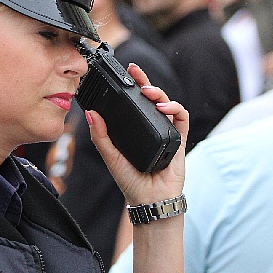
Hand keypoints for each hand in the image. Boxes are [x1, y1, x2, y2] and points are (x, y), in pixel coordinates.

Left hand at [86, 63, 187, 206]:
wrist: (150, 200)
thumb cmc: (130, 182)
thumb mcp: (110, 157)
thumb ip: (100, 136)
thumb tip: (90, 113)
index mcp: (134, 129)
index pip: (132, 103)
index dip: (130, 86)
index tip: (125, 72)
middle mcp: (150, 128)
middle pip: (151, 98)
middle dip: (144, 81)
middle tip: (135, 72)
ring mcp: (165, 132)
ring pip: (167, 104)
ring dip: (159, 94)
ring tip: (148, 93)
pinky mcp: (179, 139)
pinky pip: (182, 118)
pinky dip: (176, 108)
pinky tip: (165, 108)